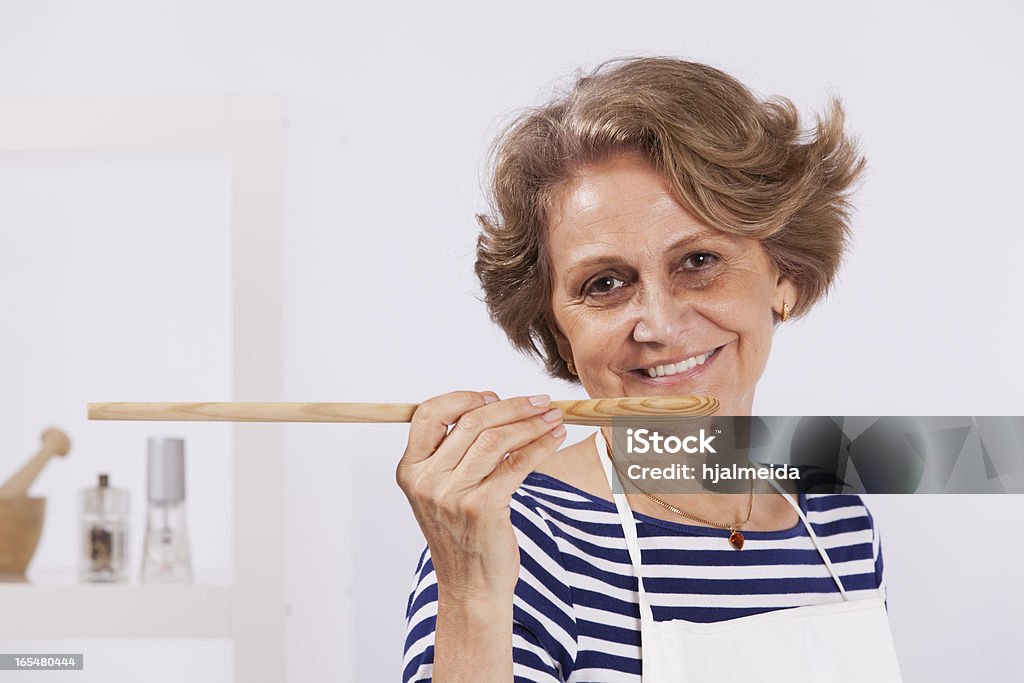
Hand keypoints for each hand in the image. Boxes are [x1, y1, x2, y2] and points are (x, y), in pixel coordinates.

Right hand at [396, 391, 565, 596]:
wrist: (470, 587)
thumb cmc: (462, 535)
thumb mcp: (442, 491)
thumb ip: (454, 452)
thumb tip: (493, 406)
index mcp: (410, 469)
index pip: (428, 413)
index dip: (463, 398)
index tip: (492, 396)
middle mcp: (427, 480)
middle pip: (471, 422)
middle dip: (511, 406)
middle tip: (539, 402)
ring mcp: (452, 494)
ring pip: (496, 439)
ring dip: (531, 423)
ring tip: (553, 418)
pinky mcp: (483, 507)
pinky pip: (517, 464)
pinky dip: (541, 446)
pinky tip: (555, 438)